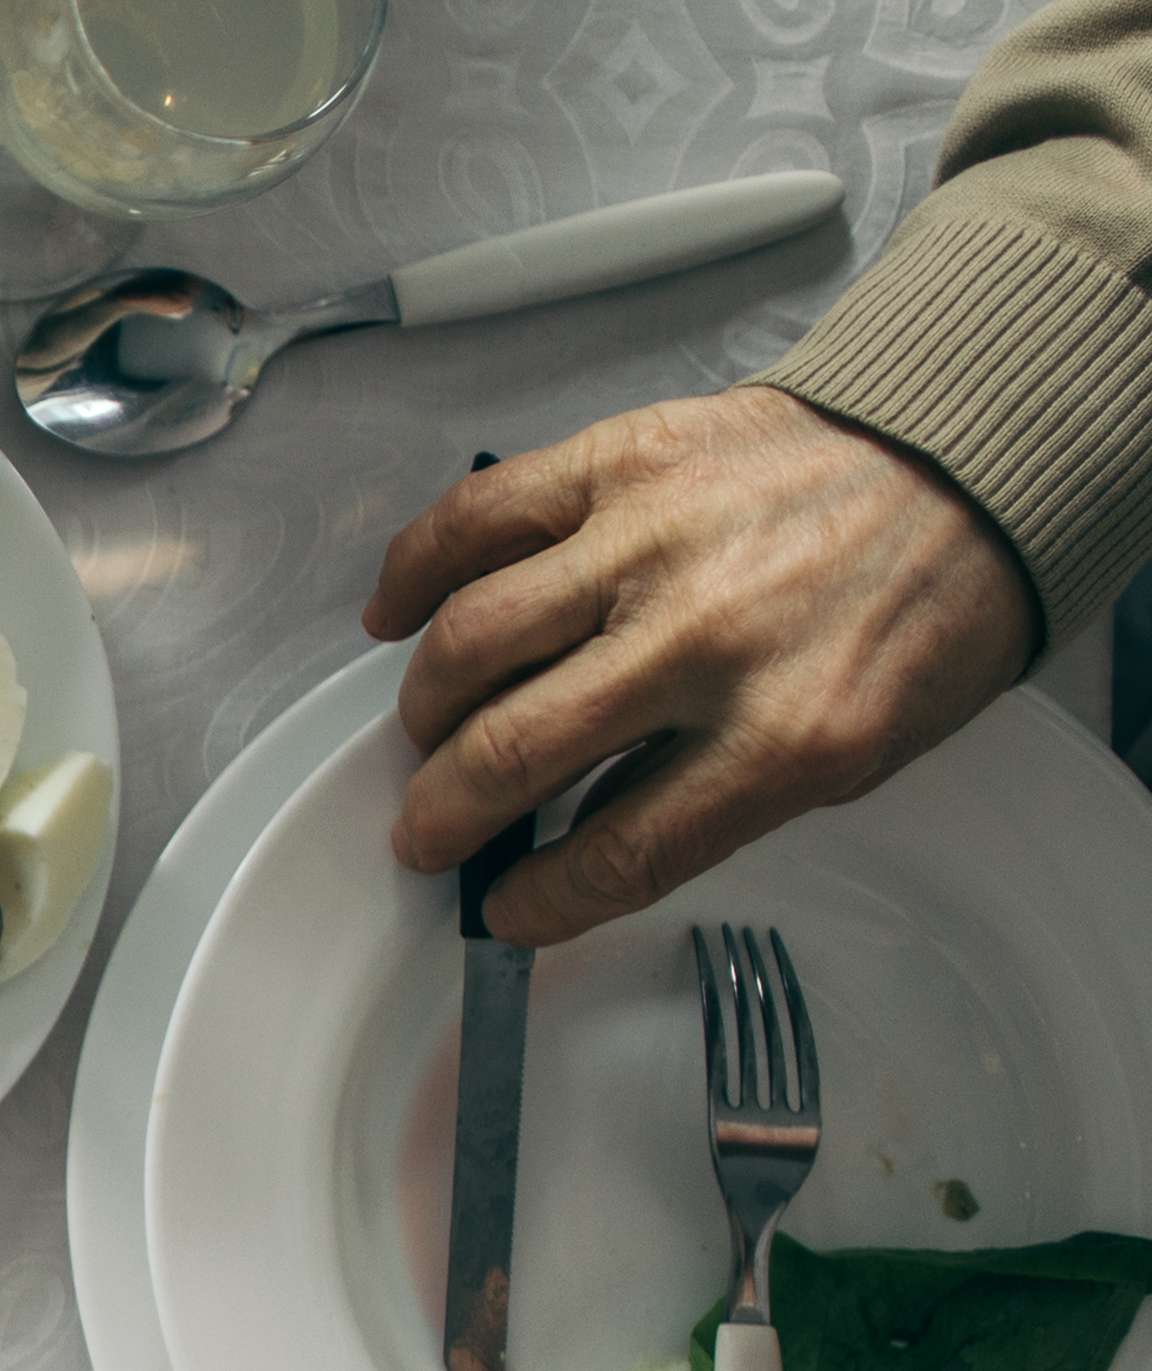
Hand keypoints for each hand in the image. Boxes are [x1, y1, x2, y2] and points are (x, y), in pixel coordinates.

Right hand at [365, 391, 1033, 944]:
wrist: (973, 459)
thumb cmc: (921, 604)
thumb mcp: (856, 747)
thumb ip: (716, 795)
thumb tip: (575, 831)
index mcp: (790, 733)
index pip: (616, 855)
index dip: (539, 903)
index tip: (505, 910)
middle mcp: (708, 638)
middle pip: (512, 754)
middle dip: (445, 817)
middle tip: (430, 830)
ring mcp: (655, 540)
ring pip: (470, 643)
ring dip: (427, 711)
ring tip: (429, 732)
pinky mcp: (625, 461)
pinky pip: (478, 518)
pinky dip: (414, 574)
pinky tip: (396, 618)